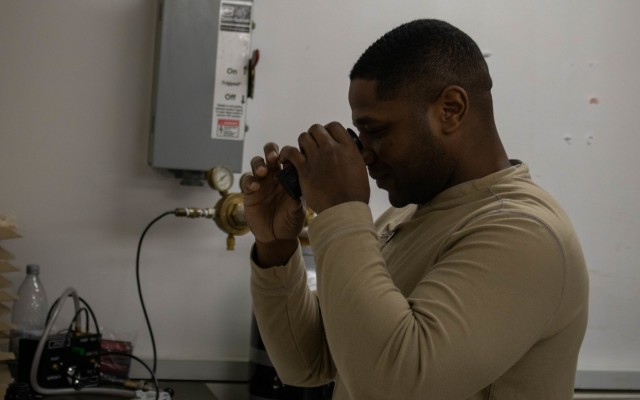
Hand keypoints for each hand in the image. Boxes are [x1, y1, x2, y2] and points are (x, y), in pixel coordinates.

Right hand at [241, 143, 306, 265]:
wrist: (277, 237)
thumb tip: (297, 187)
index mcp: (290, 177)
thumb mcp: (298, 211)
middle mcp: (275, 176)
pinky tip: (255, 187)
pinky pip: (247, 180)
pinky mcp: (250, 192)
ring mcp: (262, 183)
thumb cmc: (290, 222)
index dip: (289, 154)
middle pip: (271, 154)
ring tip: (263, 171)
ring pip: (257, 163)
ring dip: (259, 164)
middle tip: (274, 157)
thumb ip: (297, 199)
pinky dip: (250, 181)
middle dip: (271, 151)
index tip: (291, 158)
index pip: (288, 158)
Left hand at [280, 122, 369, 212]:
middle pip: (316, 129)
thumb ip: (355, 157)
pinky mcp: (304, 169)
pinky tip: (286, 158)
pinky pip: (290, 152)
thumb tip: (353, 151)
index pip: (334, 126)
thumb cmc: (355, 195)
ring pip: (303, 137)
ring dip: (302, 144)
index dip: (328, 131)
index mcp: (348, 148)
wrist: (344, 210)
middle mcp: (332, 149)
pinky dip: (286, 153)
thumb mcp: (361, 170)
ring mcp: (317, 158)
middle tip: (313, 147)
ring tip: (303, 153)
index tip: (326, 139)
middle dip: (313, 136)